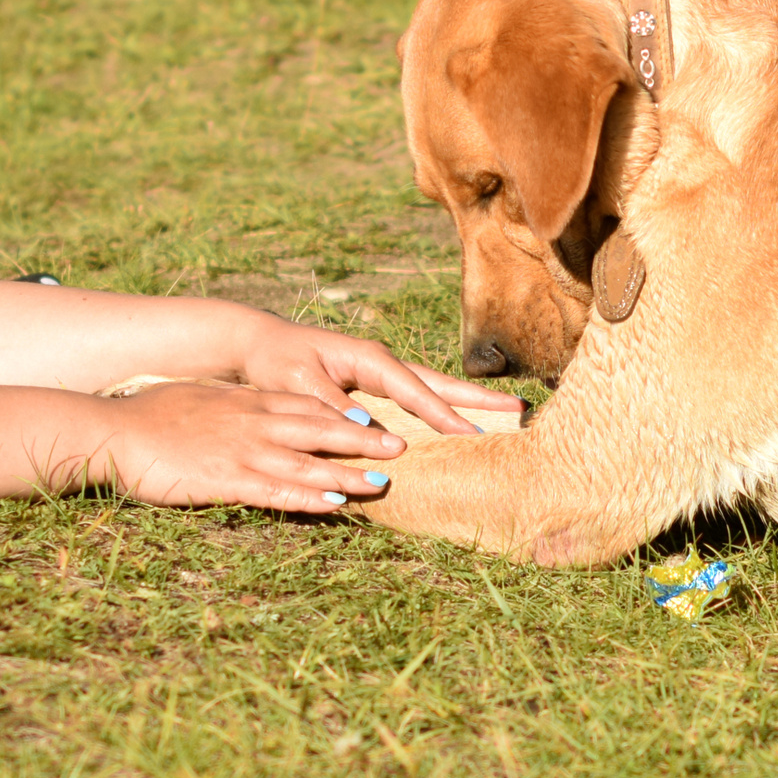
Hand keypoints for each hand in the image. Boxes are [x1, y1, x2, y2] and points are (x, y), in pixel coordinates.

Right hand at [95, 380, 404, 512]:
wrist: (115, 431)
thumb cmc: (151, 416)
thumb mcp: (200, 398)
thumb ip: (232, 404)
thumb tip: (250, 405)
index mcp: (246, 402)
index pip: (306, 406)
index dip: (343, 417)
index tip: (374, 423)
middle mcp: (252, 423)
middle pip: (319, 431)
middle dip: (362, 441)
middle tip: (399, 449)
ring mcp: (242, 452)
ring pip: (307, 464)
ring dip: (347, 475)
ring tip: (382, 484)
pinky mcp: (227, 481)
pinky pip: (277, 491)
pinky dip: (308, 499)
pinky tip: (333, 506)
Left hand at [232, 314, 525, 436]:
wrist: (258, 343)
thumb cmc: (275, 361)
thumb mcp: (297, 382)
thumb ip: (331, 403)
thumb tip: (368, 428)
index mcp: (368, 358)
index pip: (414, 390)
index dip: (443, 414)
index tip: (472, 434)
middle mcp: (381, 362)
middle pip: (438, 382)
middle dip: (477, 398)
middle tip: (519, 408)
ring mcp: (381, 372)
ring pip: (432, 388)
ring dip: (467, 402)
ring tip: (506, 413)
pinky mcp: (375, 384)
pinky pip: (416, 398)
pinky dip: (441, 408)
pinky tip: (459, 423)